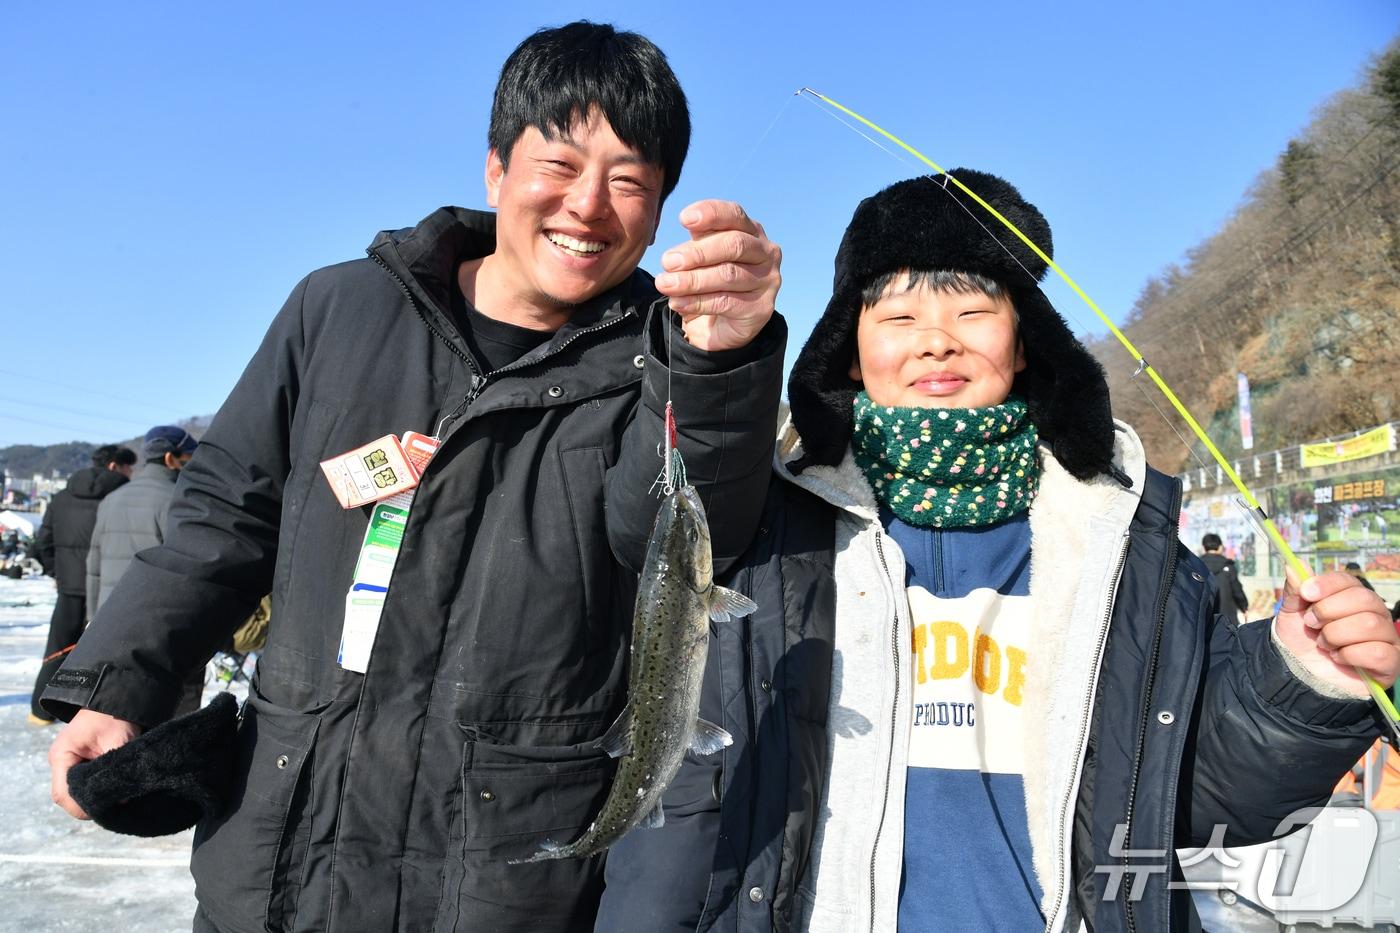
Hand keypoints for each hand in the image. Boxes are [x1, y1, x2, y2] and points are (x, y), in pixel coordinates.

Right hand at [49, 708, 141, 818]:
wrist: (115, 698)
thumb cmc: (114, 717)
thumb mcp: (118, 742)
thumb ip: (116, 770)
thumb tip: (122, 799)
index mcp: (62, 756)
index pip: (63, 794)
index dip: (81, 807)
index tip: (104, 810)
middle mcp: (60, 762)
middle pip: (67, 796)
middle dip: (87, 805)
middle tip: (113, 808)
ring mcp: (67, 763)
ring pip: (74, 792)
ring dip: (91, 798)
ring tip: (114, 801)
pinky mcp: (78, 763)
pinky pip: (81, 783)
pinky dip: (95, 790)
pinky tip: (112, 792)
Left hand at [653, 199, 781, 351]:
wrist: (721, 325)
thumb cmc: (712, 281)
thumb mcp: (702, 256)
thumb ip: (698, 243)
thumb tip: (682, 242)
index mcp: (751, 231)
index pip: (734, 215)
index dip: (711, 214)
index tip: (684, 219)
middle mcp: (765, 252)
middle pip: (734, 244)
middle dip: (697, 252)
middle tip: (667, 261)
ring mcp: (768, 281)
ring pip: (728, 274)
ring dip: (692, 280)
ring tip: (666, 284)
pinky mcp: (761, 308)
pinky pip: (726, 302)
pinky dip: (697, 302)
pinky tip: (677, 302)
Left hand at [1274, 569, 1399, 695]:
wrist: (1300, 676)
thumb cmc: (1301, 642)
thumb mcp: (1292, 614)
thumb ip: (1295, 591)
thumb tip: (1293, 565)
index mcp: (1352, 597)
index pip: (1349, 581)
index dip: (1327, 584)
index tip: (1306, 593)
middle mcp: (1374, 614)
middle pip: (1363, 599)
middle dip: (1329, 611)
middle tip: (1312, 624)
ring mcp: (1385, 638)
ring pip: (1370, 624)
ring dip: (1337, 635)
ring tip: (1324, 645)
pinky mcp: (1390, 663)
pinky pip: (1379, 652)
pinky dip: (1351, 655)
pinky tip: (1339, 658)